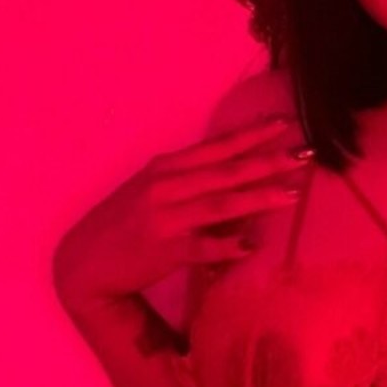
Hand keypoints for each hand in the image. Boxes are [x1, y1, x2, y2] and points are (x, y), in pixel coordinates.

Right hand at [52, 114, 311, 313]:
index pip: (217, 147)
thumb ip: (191, 183)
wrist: (82, 263)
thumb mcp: (153, 193)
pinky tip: (252, 246)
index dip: (252, 135)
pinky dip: (227, 245)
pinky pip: (202, 246)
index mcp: (166, 168)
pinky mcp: (163, 250)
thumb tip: (239, 179)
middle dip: (267, 162)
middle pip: (226, 171)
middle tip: (304, 155)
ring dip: (258, 198)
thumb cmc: (123, 225)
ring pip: (220, 204)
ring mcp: (164, 218)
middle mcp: (166, 187)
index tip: (285, 123)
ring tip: (291, 194)